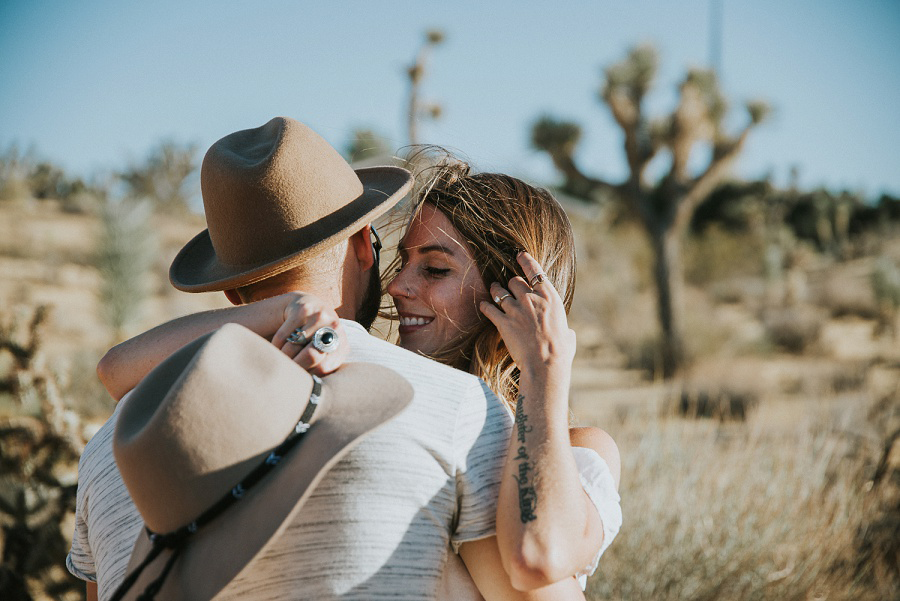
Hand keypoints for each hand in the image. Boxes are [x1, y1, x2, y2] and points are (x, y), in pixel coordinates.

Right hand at [271, 292, 348, 375]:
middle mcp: (336, 327)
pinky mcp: (303, 308)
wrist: (309, 305)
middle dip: (294, 366)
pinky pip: (282, 336)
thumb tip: (306, 392)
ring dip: (282, 356)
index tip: (297, 378)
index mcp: (342, 344)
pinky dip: (276, 345)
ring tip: (281, 358)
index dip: (306, 376)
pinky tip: (277, 346)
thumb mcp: (324, 354)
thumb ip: (319, 369)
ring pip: (293, 347)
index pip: (323, 368)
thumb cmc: (314, 339)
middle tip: (285, 370)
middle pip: (311, 356)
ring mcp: (320, 315)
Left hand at [479, 252, 575, 380]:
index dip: (525, 261)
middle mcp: (531, 299)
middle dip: (511, 283)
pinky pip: (489, 309)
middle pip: (514, 280)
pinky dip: (485, 306)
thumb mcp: (568, 335)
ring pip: (500, 291)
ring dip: (496, 290)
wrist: (545, 363)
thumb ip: (565, 329)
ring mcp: (516, 310)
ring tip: (494, 289)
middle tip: (508, 285)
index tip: (519, 255)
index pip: (535, 271)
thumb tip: (568, 334)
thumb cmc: (561, 351)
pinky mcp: (503, 323)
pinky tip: (483, 305)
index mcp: (550, 298)